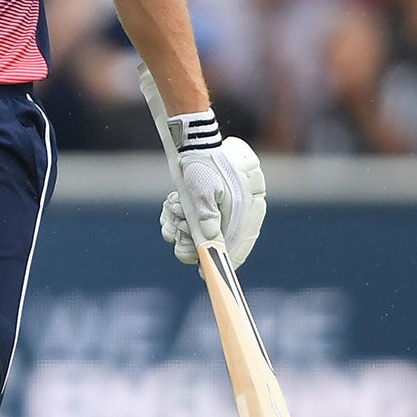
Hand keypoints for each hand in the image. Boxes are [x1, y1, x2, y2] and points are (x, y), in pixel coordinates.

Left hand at [159, 133, 266, 267]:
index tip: (206, 273)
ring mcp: (223, 210)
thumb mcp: (202, 187)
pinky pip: (192, 225)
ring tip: (172, 214)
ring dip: (182, 230)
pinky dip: (177, 222)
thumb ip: (206, 213)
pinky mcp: (207, 208)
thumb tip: (211, 239)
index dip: (225, 260)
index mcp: (247, 206)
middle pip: (218, 242)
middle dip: (195, 244)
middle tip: (180, 244)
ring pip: (201, 235)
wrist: (193, 144)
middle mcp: (239, 212)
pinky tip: (170, 211)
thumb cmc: (201, 164)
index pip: (240, 241)